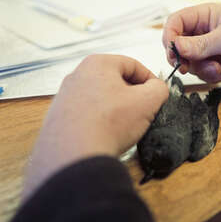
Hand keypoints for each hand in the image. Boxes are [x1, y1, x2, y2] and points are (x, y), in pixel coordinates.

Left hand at [23, 55, 168, 199]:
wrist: (75, 157)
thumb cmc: (108, 124)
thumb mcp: (147, 101)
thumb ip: (159, 88)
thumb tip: (157, 89)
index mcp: (97, 64)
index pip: (133, 65)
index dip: (150, 79)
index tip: (156, 93)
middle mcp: (77, 76)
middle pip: (116, 81)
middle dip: (133, 95)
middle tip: (143, 110)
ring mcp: (66, 97)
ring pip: (102, 97)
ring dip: (117, 108)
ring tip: (125, 125)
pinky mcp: (60, 117)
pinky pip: (88, 113)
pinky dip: (101, 120)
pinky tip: (108, 133)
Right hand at [163, 3, 220, 81]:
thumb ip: (200, 44)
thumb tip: (175, 48)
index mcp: (204, 16)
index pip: (176, 22)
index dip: (169, 36)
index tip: (172, 51)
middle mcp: (203, 32)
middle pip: (178, 45)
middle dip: (183, 58)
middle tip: (186, 67)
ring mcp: (208, 49)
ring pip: (190, 62)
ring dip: (203, 68)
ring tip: (220, 66)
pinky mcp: (214, 63)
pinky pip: (203, 73)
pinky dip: (213, 74)